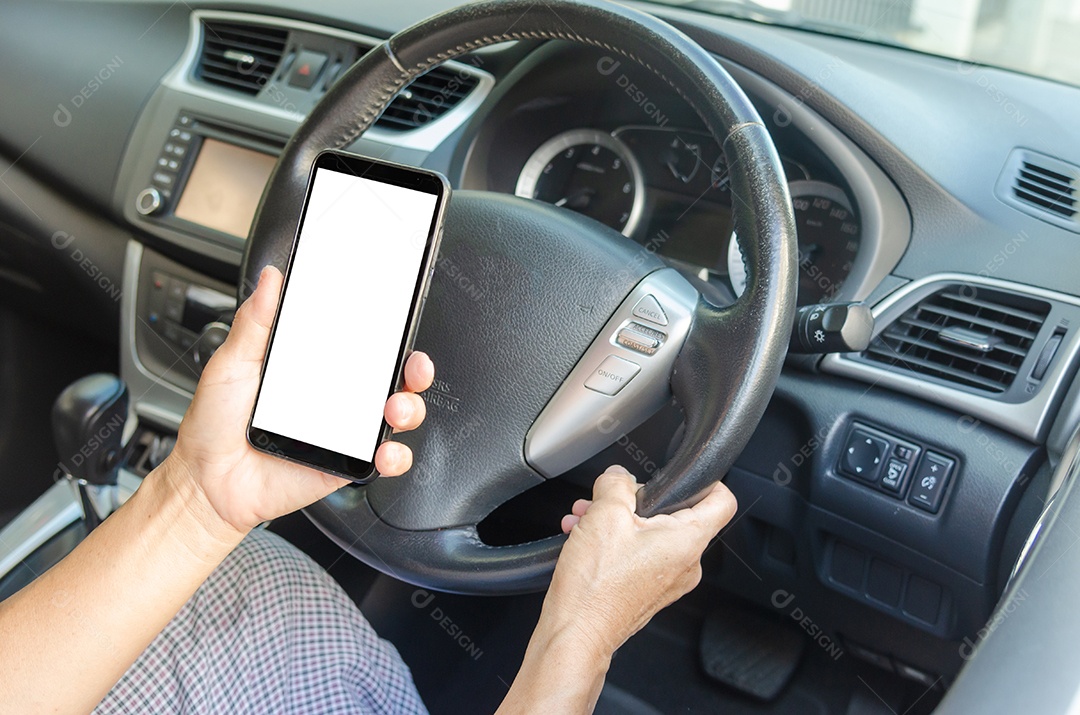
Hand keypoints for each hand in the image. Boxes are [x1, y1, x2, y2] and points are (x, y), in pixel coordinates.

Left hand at [164, 265, 434, 536]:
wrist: (207, 483)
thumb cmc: (215, 425)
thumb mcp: (231, 364)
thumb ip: (256, 322)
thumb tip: (271, 279)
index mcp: (315, 367)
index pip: (363, 344)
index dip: (389, 333)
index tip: (400, 321)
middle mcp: (336, 397)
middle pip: (393, 377)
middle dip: (415, 369)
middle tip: (412, 368)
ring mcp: (345, 431)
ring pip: (399, 415)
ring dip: (409, 408)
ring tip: (393, 410)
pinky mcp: (347, 464)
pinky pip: (386, 459)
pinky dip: (395, 456)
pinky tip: (383, 453)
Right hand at [543, 465, 736, 657]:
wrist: (576, 634)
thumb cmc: (595, 588)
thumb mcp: (604, 514)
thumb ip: (616, 483)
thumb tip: (618, 476)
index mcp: (687, 542)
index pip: (723, 501)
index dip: (707, 481)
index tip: (686, 475)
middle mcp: (685, 564)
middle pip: (674, 514)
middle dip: (634, 501)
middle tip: (606, 501)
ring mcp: (667, 581)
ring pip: (649, 534)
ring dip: (616, 521)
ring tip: (585, 520)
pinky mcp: (647, 591)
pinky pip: (638, 555)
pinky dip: (614, 542)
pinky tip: (584, 539)